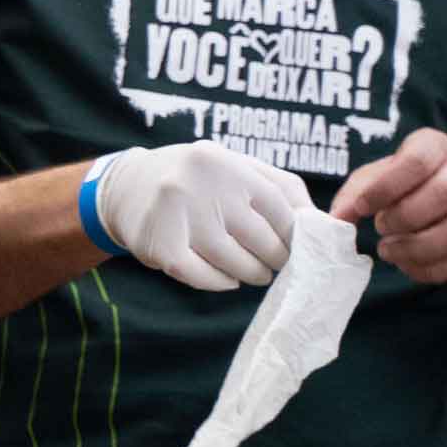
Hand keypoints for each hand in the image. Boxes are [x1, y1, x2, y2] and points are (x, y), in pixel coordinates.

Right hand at [95, 141, 311, 290]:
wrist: (124, 186)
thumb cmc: (195, 179)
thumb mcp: (233, 166)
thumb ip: (279, 187)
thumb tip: (322, 224)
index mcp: (225, 162)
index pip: (280, 208)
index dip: (295, 234)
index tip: (298, 248)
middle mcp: (199, 184)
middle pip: (261, 240)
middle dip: (276, 259)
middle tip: (276, 264)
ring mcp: (177, 216)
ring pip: (235, 263)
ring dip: (252, 274)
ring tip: (254, 273)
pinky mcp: (159, 247)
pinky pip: (204, 277)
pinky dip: (221, 283)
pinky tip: (226, 278)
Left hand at [331, 127, 446, 283]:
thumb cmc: (404, 183)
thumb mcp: (376, 176)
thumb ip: (354, 193)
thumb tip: (338, 218)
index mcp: (435, 147)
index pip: (417, 161)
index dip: (385, 188)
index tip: (362, 208)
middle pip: (444, 193)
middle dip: (403, 217)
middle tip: (380, 227)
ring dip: (415, 249)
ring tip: (387, 250)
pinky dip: (426, 269)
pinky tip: (405, 263)